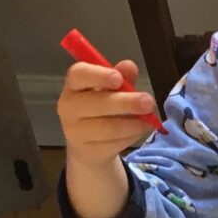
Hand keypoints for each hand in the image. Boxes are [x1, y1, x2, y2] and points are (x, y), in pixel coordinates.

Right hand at [58, 59, 155, 217]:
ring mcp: (75, 132)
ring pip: (107, 127)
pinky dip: (131, 136)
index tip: (118, 79)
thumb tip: (129, 66)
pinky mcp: (88, 151)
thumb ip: (122, 77)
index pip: (78, 75)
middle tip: (148, 101)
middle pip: (96, 103)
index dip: (99, 75)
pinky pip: (113, 144)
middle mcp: (69, 107)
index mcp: (73, 85)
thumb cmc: (100, 108)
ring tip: (149, 120)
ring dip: (132, 123)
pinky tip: (140, 130)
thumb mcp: (112, 89)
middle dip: (125, 102)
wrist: (88, 144)